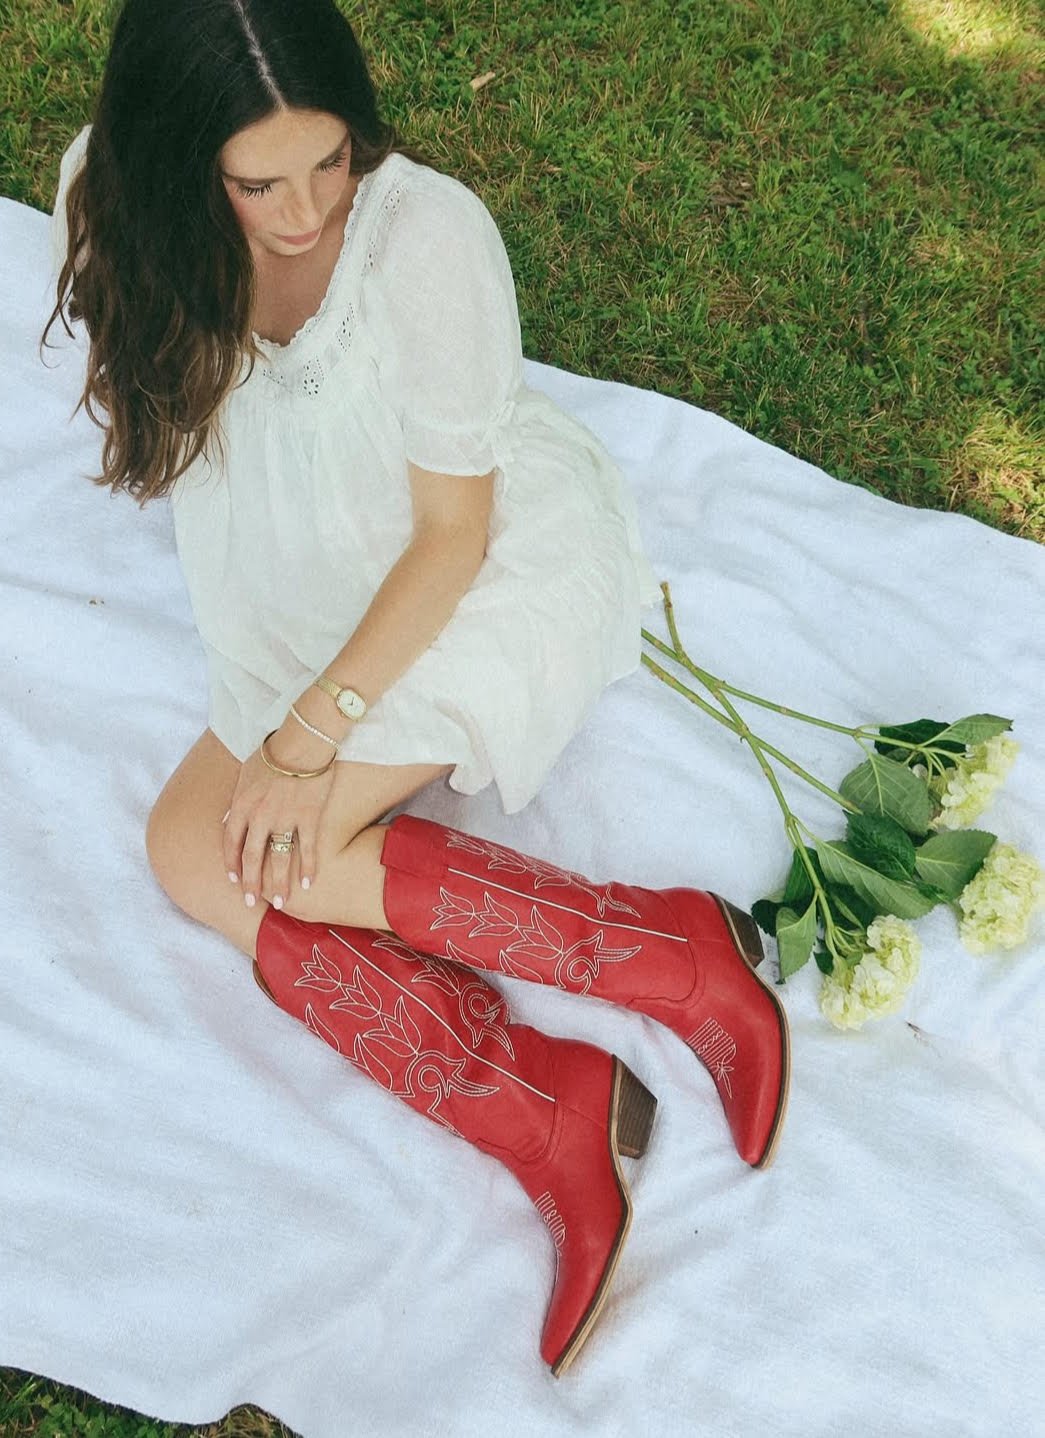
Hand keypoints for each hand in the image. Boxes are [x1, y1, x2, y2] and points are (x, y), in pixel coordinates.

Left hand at [222, 732, 335, 907]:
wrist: (303, 740)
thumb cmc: (273, 751)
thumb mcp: (244, 774)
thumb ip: (237, 800)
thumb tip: (227, 819)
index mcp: (241, 805)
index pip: (231, 842)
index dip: (231, 864)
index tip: (233, 880)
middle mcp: (260, 817)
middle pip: (252, 858)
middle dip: (250, 884)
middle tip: (251, 903)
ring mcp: (285, 819)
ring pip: (278, 859)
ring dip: (277, 883)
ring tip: (279, 902)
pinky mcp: (309, 818)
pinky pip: (307, 849)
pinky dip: (309, 868)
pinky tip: (309, 884)